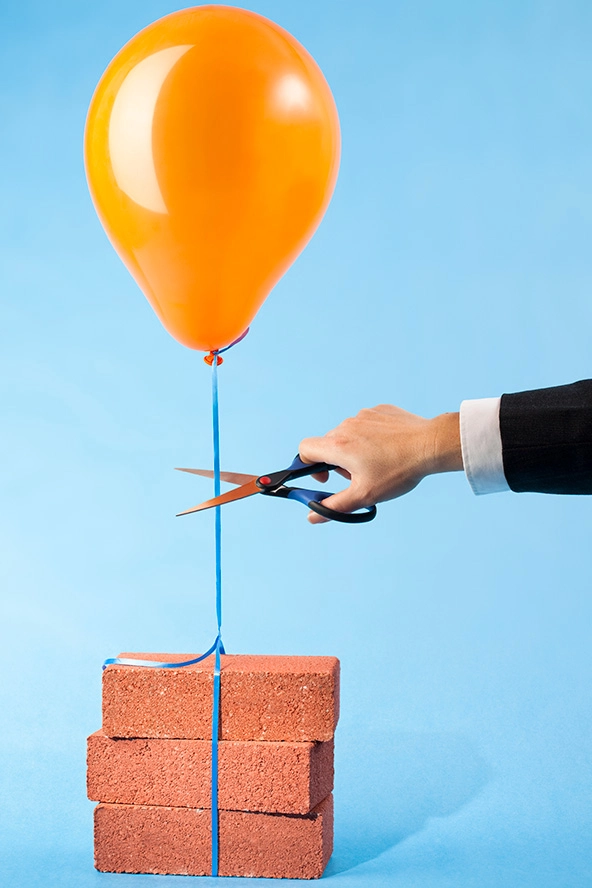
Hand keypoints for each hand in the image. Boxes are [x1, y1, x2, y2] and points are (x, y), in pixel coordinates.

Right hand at [299, 405, 461, 522]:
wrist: (431, 445)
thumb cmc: (398, 471)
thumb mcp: (365, 495)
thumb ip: (335, 506)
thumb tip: (312, 516)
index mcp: (338, 446)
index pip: (305, 450)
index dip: (307, 466)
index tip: (325, 479)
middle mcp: (346, 426)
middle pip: (328, 444)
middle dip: (337, 463)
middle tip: (358, 477)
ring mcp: (364, 415)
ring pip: (348, 434)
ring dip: (354, 449)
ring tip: (378, 463)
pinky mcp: (380, 410)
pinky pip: (366, 424)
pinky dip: (370, 437)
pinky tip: (389, 449)